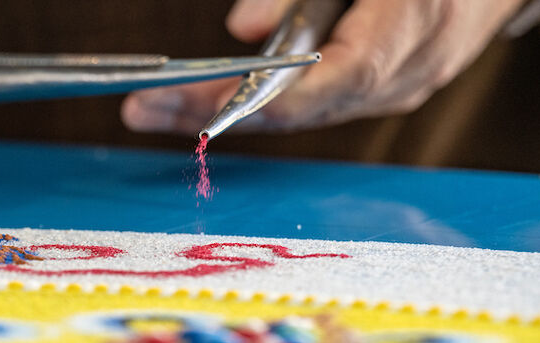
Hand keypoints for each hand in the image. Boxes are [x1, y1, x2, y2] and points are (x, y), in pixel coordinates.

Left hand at [123, 0, 527, 134]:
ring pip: (300, 113)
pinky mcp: (392, 89)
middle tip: (139, 109)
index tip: (169, 104)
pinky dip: (268, 101)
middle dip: (208, 112)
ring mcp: (399, 91)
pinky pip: (320, 103)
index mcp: (396, 42)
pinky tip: (217, 98)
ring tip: (161, 105)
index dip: (231, 104)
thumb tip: (241, 32)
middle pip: (287, 113)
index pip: (300, 96)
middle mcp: (399, 80)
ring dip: (228, 109)